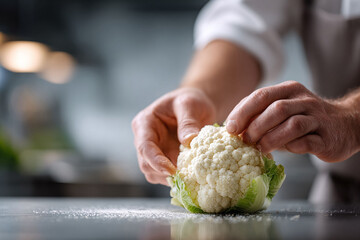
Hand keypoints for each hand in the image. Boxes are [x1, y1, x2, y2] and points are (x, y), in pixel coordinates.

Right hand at [132, 88, 215, 184]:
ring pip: (154, 174)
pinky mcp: (164, 161)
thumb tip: (188, 141)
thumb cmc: (189, 101)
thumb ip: (188, 121)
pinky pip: (166, 176)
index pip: (144, 146)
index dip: (155, 161)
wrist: (196, 107)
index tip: (171, 170)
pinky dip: (177, 178)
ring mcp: (153, 152)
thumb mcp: (189, 104)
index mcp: (145, 123)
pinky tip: (191, 174)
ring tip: (190, 174)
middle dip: (164, 172)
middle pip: (146, 164)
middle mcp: (144, 139)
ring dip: (171, 178)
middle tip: (186, 176)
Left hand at [226, 81, 359, 161]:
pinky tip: (284, 150)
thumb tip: (233, 128)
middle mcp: (304, 100)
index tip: (230, 128)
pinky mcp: (326, 137)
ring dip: (271, 138)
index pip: (261, 95)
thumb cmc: (304, 118)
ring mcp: (317, 118)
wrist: (345, 124)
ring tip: (260, 149)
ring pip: (292, 125)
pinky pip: (306, 142)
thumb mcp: (283, 109)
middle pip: (275, 109)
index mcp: (289, 90)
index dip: (242, 112)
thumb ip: (261, 114)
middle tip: (245, 141)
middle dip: (255, 126)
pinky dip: (291, 147)